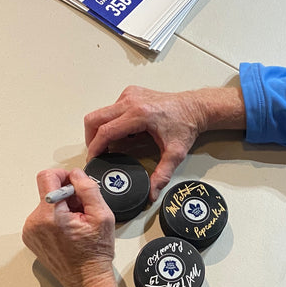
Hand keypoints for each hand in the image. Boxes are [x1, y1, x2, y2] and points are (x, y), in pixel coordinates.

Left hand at [23, 168, 127, 286]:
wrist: (86, 279)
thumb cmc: (95, 252)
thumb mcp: (102, 216)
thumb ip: (88, 189)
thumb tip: (77, 174)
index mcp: (50, 215)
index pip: (47, 177)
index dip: (64, 175)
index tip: (76, 184)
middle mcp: (34, 222)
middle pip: (48, 191)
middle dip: (67, 195)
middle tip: (83, 211)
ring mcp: (30, 231)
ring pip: (46, 204)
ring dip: (62, 207)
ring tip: (78, 224)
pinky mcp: (31, 237)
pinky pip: (43, 217)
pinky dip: (56, 218)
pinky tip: (70, 230)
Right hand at [84, 85, 245, 200]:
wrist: (194, 107)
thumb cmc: (186, 126)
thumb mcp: (175, 154)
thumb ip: (162, 175)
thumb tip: (151, 193)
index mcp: (140, 115)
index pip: (106, 131)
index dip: (95, 147)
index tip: (93, 160)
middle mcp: (131, 101)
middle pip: (95, 118)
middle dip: (91, 138)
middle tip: (97, 154)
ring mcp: (129, 95)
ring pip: (101, 112)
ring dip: (100, 130)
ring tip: (110, 146)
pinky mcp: (130, 93)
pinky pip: (111, 108)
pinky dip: (111, 122)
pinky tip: (124, 134)